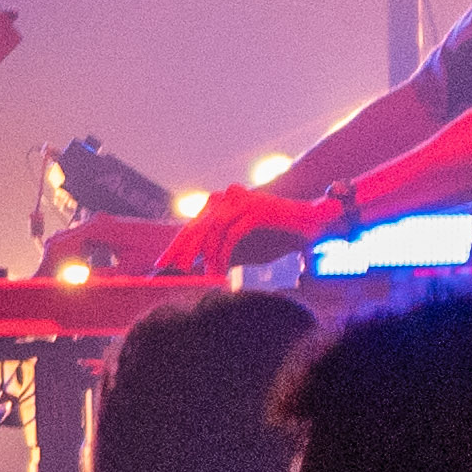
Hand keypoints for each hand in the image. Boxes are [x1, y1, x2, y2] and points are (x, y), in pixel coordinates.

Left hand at [150, 178, 300, 280]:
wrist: (310, 215)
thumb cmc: (275, 231)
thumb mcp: (240, 235)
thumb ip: (218, 243)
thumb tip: (197, 260)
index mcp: (220, 202)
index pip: (193, 224)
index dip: (177, 244)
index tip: (162, 262)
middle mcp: (227, 197)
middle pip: (198, 225)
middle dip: (184, 250)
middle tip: (177, 270)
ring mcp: (242, 200)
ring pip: (214, 230)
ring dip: (209, 256)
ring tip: (206, 275)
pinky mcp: (256, 209)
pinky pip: (232, 233)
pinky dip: (224, 253)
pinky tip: (221, 268)